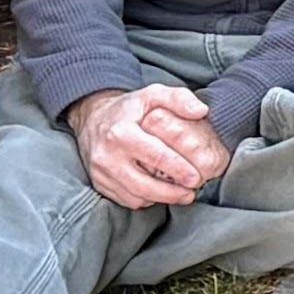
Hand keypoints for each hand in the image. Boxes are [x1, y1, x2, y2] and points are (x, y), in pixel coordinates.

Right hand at [68, 84, 228, 210]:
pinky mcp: (100, 184)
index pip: (155, 156)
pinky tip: (161, 193)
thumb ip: (179, 98)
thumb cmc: (129, 108)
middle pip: (143, 184)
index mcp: (121, 133)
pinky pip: (126, 200)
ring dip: (161, 198)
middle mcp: (107, 156)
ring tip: (182, 194)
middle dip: (171, 192)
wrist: (92, 119)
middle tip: (192, 192)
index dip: (178, 169)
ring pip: (135, 197)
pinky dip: (146, 199)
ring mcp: (101, 173)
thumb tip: (201, 111)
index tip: (196, 177)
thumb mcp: (153, 94)